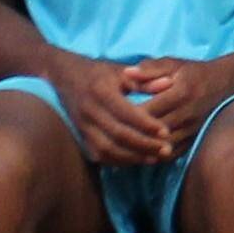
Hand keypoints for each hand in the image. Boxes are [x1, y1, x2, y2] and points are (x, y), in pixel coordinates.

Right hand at [55, 57, 180, 169]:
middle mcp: (89, 110)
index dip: (146, 124)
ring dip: (133, 157)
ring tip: (155, 157)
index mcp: (100, 91)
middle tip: (166, 150)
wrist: (65, 76)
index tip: (166, 131)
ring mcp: (83, 126)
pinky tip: (137, 160)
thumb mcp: (121, 71)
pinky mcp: (81, 137)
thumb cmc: (99, 73)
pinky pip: (100, 155)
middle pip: (118, 134)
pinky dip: (119, 161)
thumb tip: (169, 84)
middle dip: (144, 145)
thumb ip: (144, 80)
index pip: (126, 112)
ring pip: (108, 149)